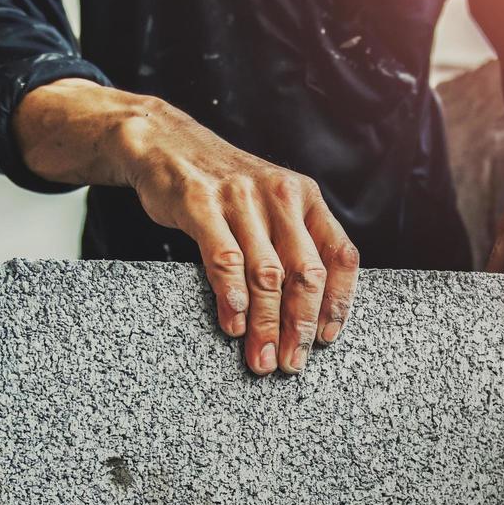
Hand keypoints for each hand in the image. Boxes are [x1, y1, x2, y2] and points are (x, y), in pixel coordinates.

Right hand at [14, 79, 358, 375]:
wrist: (163, 142)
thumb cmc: (222, 185)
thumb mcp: (270, 203)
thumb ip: (294, 243)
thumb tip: (311, 310)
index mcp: (306, 198)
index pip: (340, 255)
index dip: (338, 302)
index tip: (326, 338)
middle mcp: (281, 195)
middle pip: (306, 273)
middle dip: (300, 326)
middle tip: (291, 362)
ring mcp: (241, 198)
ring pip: (267, 274)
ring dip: (266, 324)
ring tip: (260, 357)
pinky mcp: (202, 203)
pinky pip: (225, 258)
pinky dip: (232, 296)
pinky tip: (234, 323)